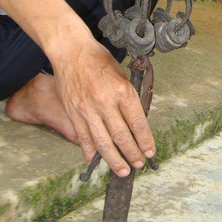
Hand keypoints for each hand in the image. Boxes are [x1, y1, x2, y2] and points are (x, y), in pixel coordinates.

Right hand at [51, 38, 154, 176]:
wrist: (71, 51)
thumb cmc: (98, 60)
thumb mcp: (121, 74)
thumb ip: (128, 98)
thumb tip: (136, 122)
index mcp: (122, 90)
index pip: (138, 122)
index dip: (145, 140)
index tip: (150, 151)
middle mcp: (105, 102)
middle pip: (122, 136)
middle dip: (133, 154)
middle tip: (139, 163)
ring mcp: (88, 110)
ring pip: (103, 143)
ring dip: (115, 160)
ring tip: (124, 170)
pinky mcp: (74, 114)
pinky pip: (84, 138)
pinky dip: (91, 153)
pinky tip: (97, 161)